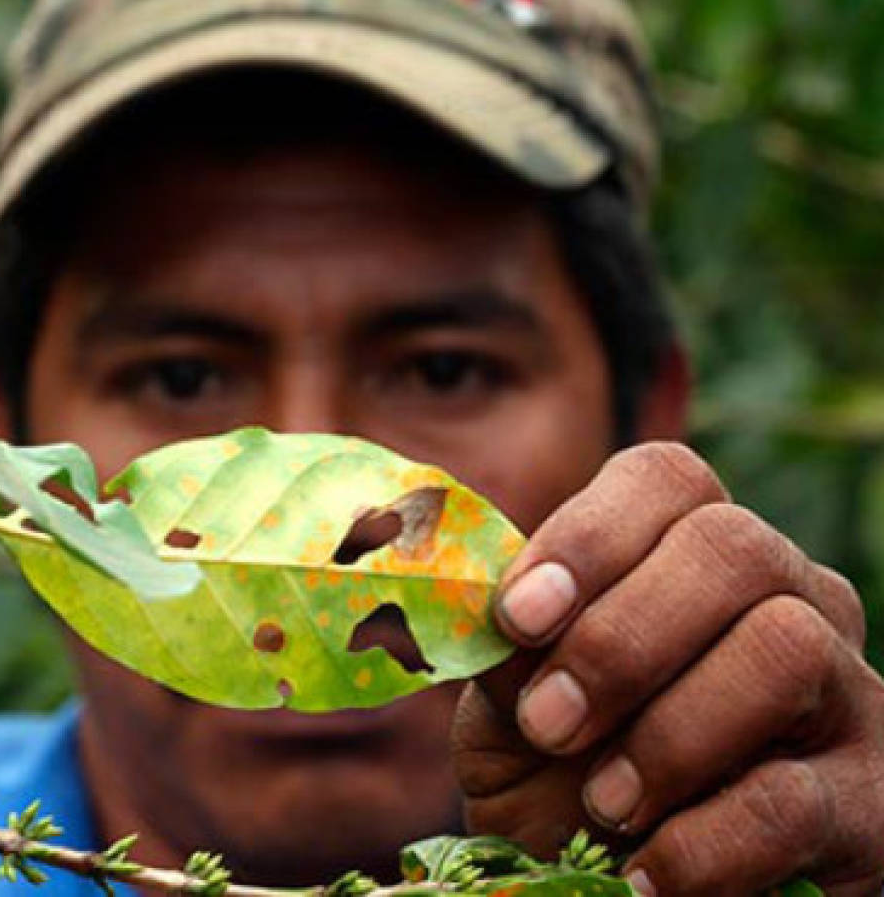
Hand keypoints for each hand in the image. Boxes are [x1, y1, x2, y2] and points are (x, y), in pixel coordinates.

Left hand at [451, 442, 883, 895]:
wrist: (620, 890)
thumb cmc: (562, 780)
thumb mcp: (515, 711)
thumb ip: (509, 654)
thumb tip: (488, 607)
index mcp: (689, 555)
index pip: (666, 479)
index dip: (589, 535)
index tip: (519, 618)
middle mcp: (788, 597)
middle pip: (732, 546)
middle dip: (621, 639)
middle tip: (549, 724)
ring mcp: (847, 692)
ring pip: (784, 647)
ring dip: (669, 733)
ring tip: (602, 805)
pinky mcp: (871, 802)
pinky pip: (798, 797)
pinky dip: (702, 844)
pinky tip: (643, 874)